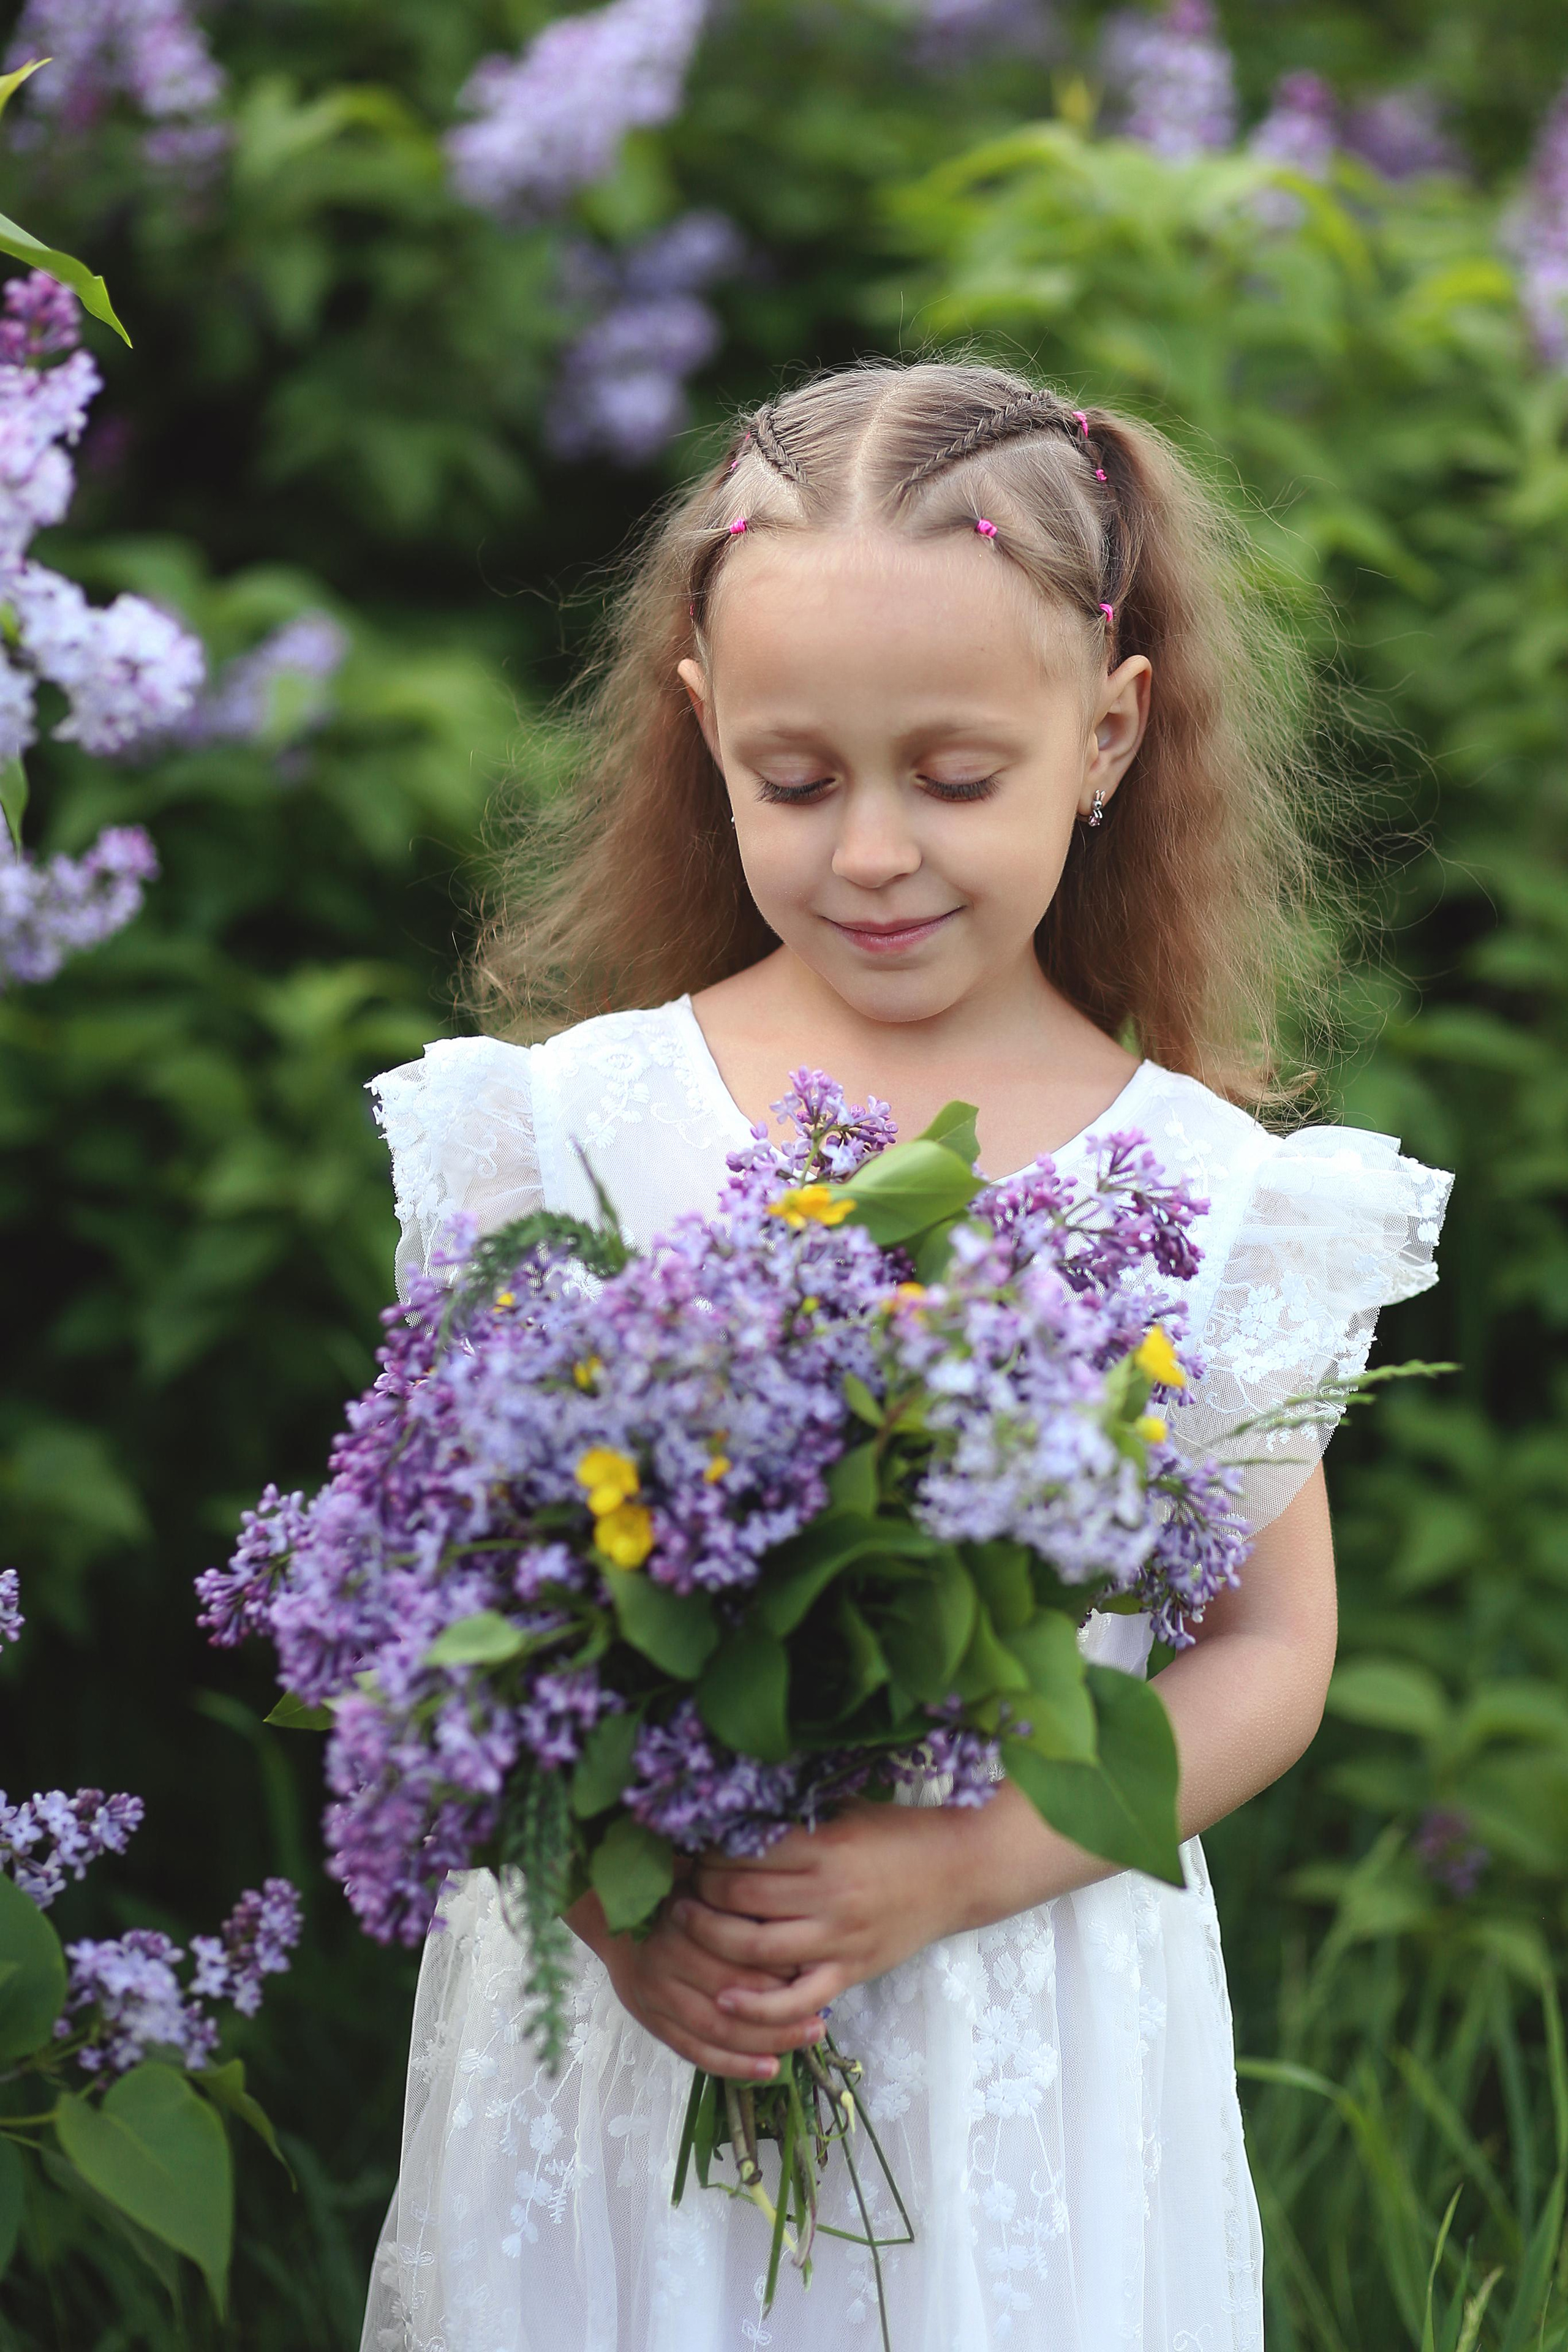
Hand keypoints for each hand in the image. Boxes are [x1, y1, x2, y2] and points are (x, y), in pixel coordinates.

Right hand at [566, 1888, 827, 2080]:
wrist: (612, 1915)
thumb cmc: (673, 1891)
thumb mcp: (703, 1879)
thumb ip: (737, 1898)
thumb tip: (795, 1914)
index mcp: (682, 1919)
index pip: (739, 1952)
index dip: (780, 1967)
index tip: (815, 1973)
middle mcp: (665, 1958)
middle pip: (731, 1996)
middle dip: (780, 2012)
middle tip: (821, 2018)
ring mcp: (655, 1995)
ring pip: (717, 2030)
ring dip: (765, 2041)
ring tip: (805, 2040)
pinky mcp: (651, 2021)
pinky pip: (694, 2052)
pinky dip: (732, 2065)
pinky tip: (768, 2067)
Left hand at [678, 1799, 964, 2030]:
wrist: (960, 1870)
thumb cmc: (897, 1834)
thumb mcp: (844, 1811)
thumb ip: (793, 1817)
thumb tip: (729, 1811)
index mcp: (826, 1846)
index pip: (743, 1850)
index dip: (707, 1849)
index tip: (689, 1845)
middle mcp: (829, 1894)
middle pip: (739, 1897)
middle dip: (699, 1890)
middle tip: (680, 1882)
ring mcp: (840, 1939)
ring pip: (754, 1948)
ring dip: (709, 1937)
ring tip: (686, 1923)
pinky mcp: (851, 1973)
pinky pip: (795, 2000)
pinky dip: (756, 2005)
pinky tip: (724, 1998)